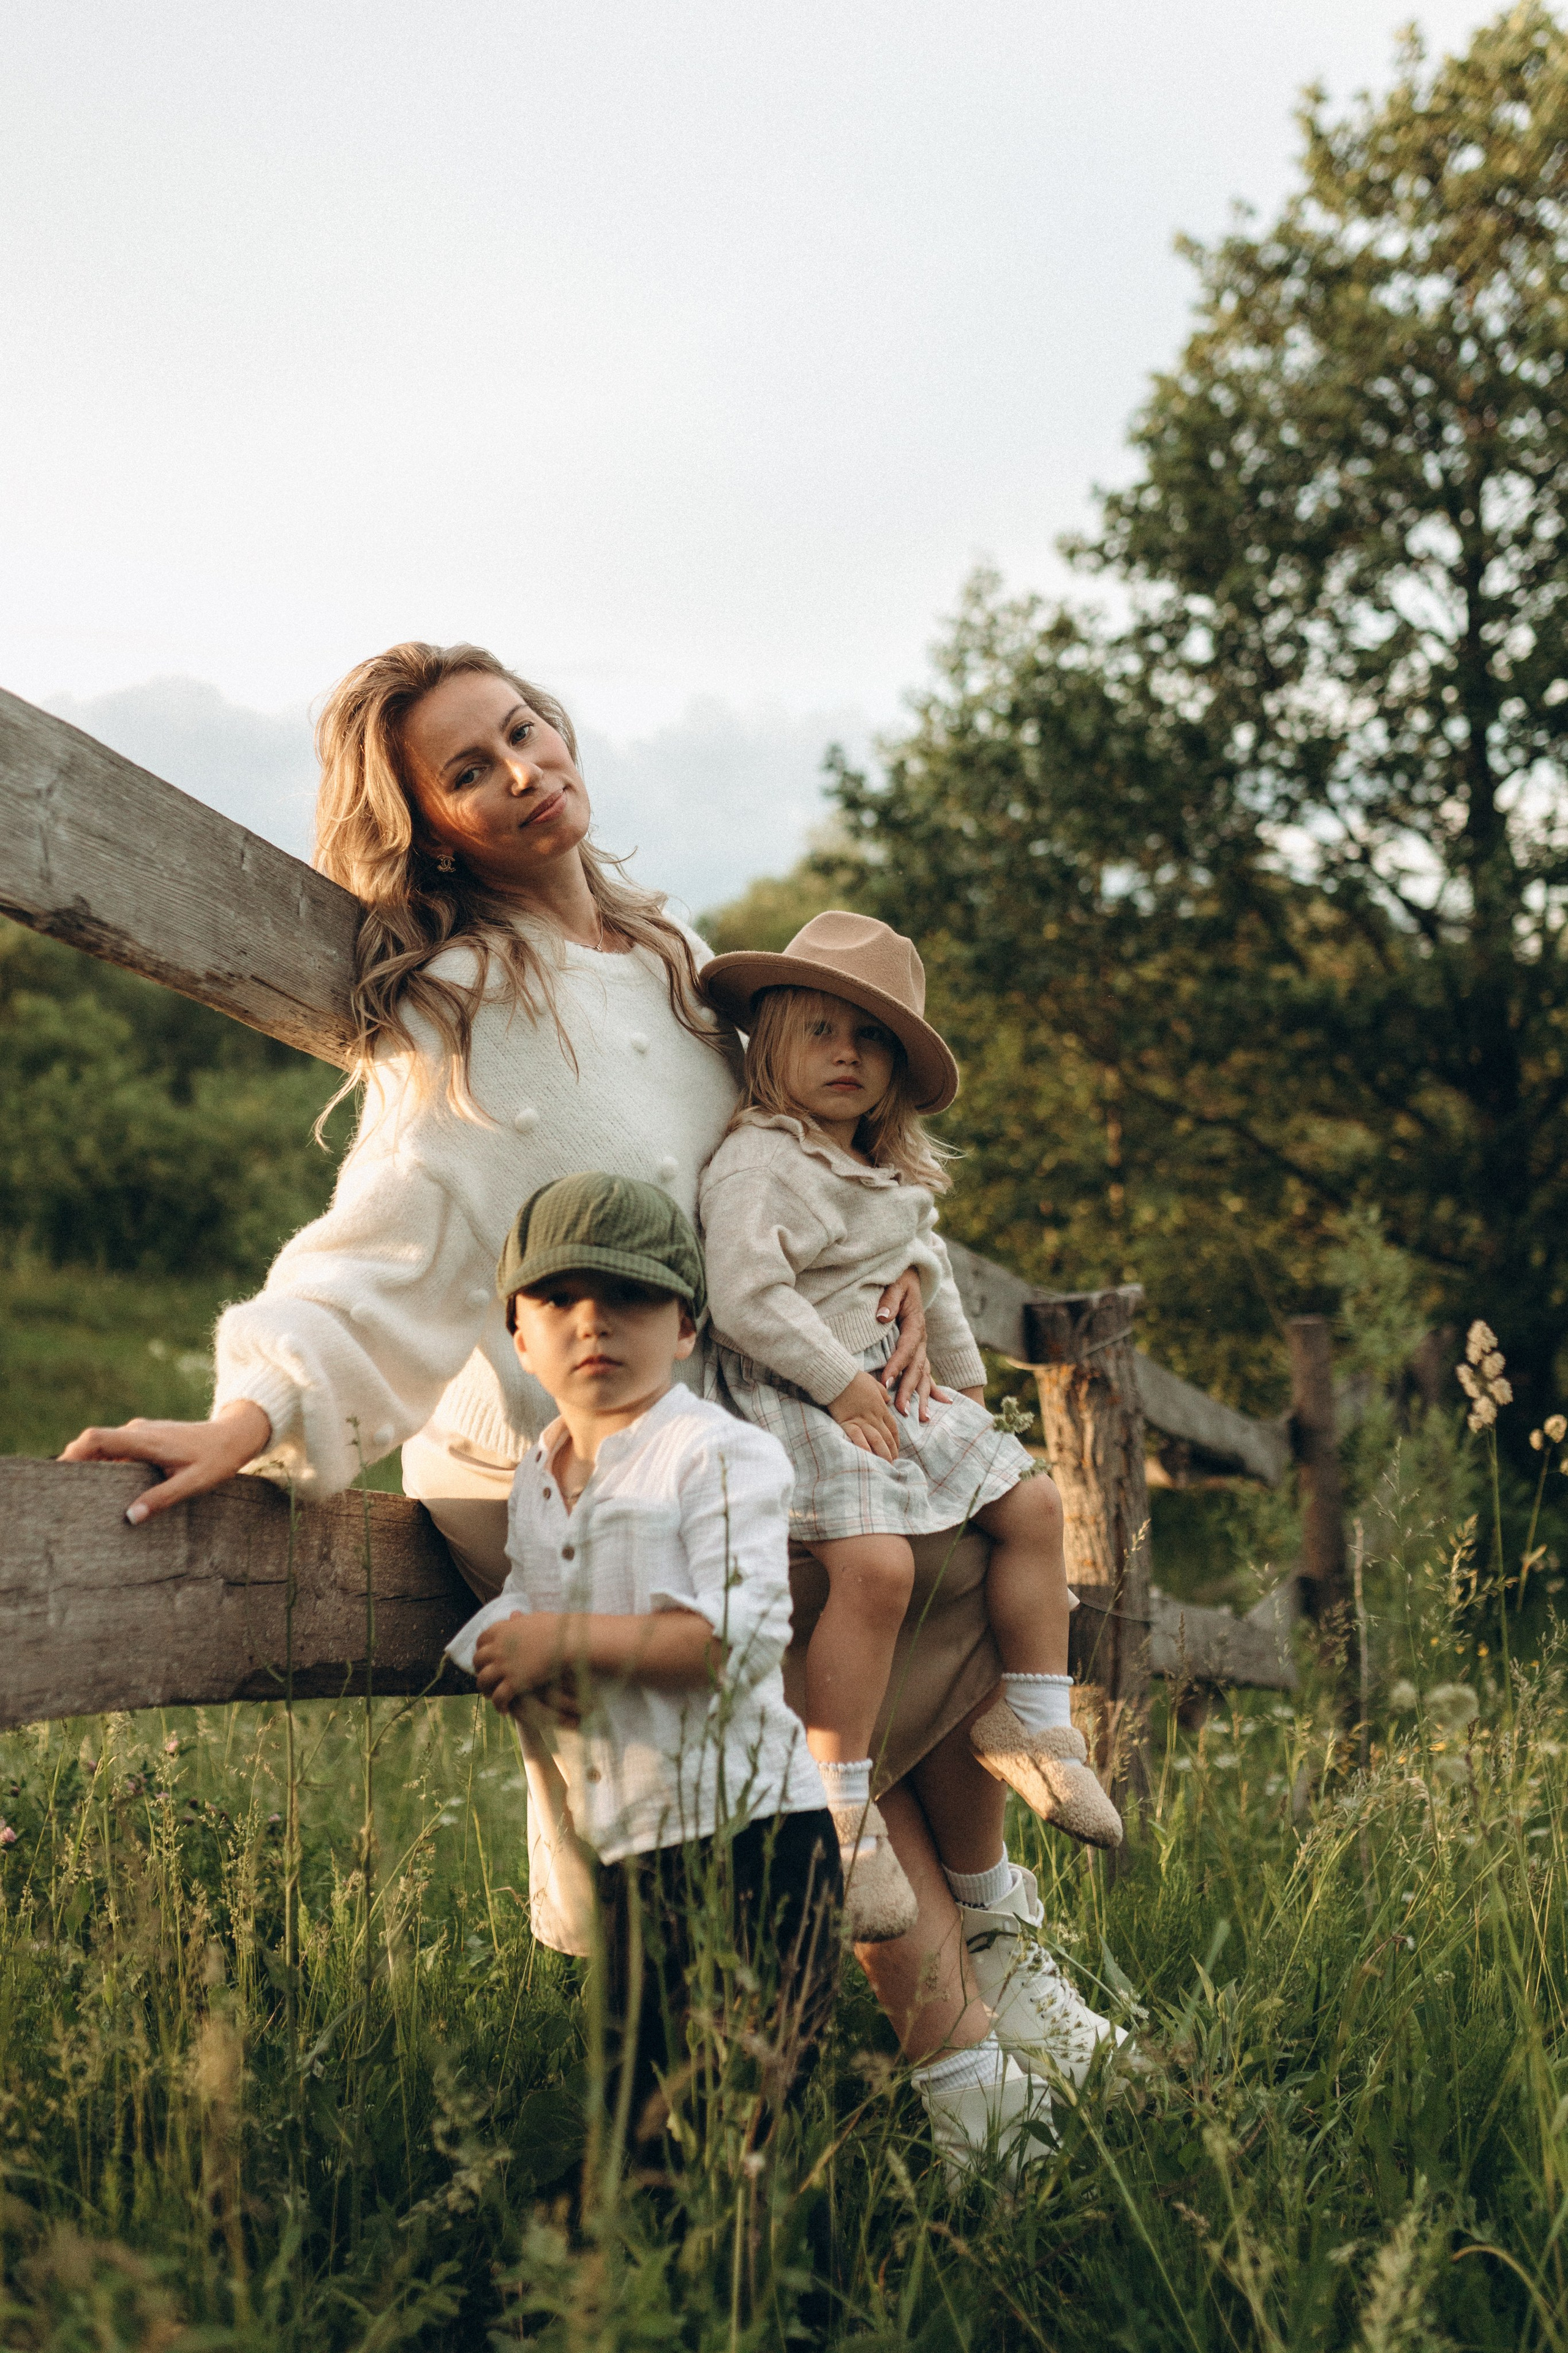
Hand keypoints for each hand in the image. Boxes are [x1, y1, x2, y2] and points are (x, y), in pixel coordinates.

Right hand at [59, 1400, 273, 1524]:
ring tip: (82, 1493)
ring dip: (92, 1463)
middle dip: (76, 1462)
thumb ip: (161, 1499)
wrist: (236, 1435)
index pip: (98, 1438)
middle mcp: (139, 1431)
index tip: (59, 1473)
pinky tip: (108, 1487)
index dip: (74, 1453)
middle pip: (94, 1440)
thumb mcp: (193, 1483)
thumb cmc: (216, 1459)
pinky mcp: (147, 1436)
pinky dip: (107, 1463)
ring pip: (106, 1444)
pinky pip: (118, 1447)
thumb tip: (130, 1518)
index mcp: (146, 1440)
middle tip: (64, 1491)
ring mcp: (142, 1431)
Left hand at [474, 1612, 569, 1713]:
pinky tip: (504, 1710)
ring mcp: (504, 1666)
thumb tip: (514, 1615)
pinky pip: (499, 1697)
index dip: (481, 1649)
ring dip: (485, 1689)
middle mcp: (498, 1648)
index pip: (482, 1640)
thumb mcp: (533, 1619)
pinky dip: (499, 1705)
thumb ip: (519, 1620)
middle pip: (478, 1660)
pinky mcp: (514, 1682)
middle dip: (480, 1670)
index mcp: (502, 1630)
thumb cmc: (556, 1628)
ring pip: (483, 1680)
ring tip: (491, 1695)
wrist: (567, 1641)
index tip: (486, 1657)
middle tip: (487, 1677)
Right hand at [828, 1370, 900, 1462]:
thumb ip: (882, 1394)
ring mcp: (862, 1420)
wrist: (839, 1376)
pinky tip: (867, 1458)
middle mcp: (874, 1416)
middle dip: (891, 1452)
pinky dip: (864, 1448)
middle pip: (886, 1437)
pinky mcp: (848, 1422)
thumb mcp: (874, 1383)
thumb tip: (888, 1400)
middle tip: (893, 1464)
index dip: (895, 1441)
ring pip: (877, 1440)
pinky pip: (858, 1438)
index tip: (896, 1450)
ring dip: (882, 1454)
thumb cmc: (855, 1378)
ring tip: (885, 1465)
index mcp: (881, 1408)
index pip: (892, 1428)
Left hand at [875, 1268, 935, 1420]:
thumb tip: (882, 1317)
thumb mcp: (895, 1284)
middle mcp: (922, 1339)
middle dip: (909, 1390)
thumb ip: (889, 1300)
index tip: (885, 1381)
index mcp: (916, 1324)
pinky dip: (932, 1392)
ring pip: (924, 1375)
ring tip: (920, 1418)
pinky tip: (935, 1408)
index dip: (896, 1365)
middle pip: (916, 1368)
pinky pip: (926, 1374)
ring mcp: (923, 1347)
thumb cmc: (899, 1281)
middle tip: (900, 1410)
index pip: (906, 1348)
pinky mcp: (920, 1352)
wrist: (912, 1277)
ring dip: (922, 1397)